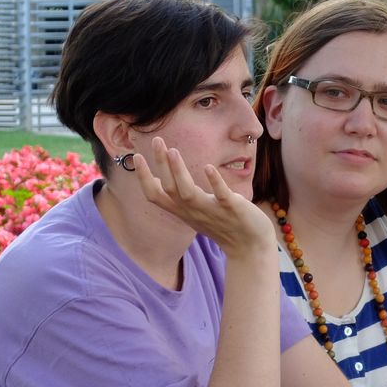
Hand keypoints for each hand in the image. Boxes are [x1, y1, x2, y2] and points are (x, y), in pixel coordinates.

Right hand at [134, 137, 275, 258]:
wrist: (250, 247)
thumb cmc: (222, 227)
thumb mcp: (195, 213)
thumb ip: (179, 199)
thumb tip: (162, 181)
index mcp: (183, 211)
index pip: (155, 195)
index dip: (143, 177)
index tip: (136, 156)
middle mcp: (193, 211)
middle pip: (169, 188)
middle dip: (160, 164)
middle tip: (156, 140)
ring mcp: (211, 210)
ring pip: (188, 193)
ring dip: (179, 172)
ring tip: (173, 151)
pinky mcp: (232, 209)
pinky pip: (221, 195)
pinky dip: (214, 182)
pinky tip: (209, 167)